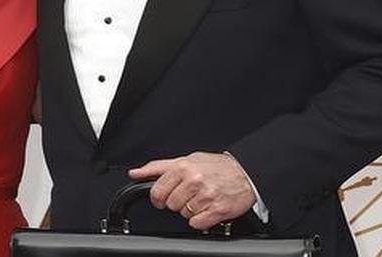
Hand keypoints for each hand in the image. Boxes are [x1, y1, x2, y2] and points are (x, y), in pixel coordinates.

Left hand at [128, 152, 255, 230]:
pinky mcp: (217, 210)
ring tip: (201, 199)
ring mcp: (206, 196)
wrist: (245, 173)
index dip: (158, 198)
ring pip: (183, 214)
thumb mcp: (187, 159)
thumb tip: (136, 173)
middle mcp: (194, 181)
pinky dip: (200, 220)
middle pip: (170, 205)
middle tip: (189, 195)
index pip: (157, 191)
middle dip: (177, 202)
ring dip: (190, 210)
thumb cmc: (216, 166)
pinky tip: (207, 209)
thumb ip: (159, 167)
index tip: (163, 198)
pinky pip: (196, 224)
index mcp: (184, 167)